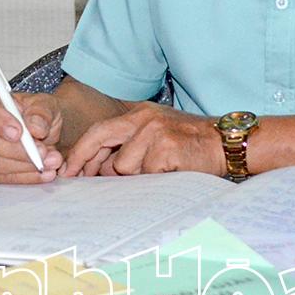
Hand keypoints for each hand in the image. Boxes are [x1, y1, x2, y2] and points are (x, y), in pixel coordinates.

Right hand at [0, 90, 64, 183]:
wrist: (46, 132)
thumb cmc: (40, 116)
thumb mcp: (46, 106)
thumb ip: (41, 113)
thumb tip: (35, 127)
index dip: (0, 122)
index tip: (19, 132)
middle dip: (18, 151)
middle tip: (43, 152)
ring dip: (26, 166)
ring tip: (51, 162)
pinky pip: (2, 179)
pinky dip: (26, 177)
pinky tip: (43, 173)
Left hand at [61, 103, 225, 176]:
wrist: (226, 142)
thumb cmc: (191, 144)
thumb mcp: (157, 135)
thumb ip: (130, 146)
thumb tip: (100, 170)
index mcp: (138, 114)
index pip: (99, 130)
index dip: (81, 152)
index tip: (68, 171)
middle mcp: (143, 118)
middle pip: (101, 140)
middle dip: (89, 164)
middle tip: (79, 180)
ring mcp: (154, 131)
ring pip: (123, 166)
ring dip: (137, 176)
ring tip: (160, 170)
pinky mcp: (166, 147)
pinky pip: (146, 174)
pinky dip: (156, 180)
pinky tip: (172, 171)